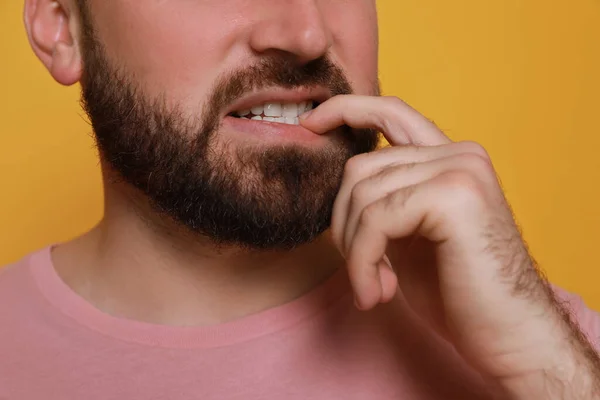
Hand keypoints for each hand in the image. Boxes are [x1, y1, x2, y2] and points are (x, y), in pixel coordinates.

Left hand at [300, 95, 599, 397]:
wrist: (510, 337)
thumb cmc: (458, 293)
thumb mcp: (410, 237)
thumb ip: (385, 201)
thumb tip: (337, 186)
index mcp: (449, 159)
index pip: (391, 113)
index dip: (346, 110)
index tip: (309, 125)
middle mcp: (458, 154)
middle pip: (361, 167)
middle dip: (344, 223)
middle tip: (361, 270)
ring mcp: (459, 169)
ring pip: (362, 194)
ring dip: (354, 251)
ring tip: (373, 287)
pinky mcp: (453, 195)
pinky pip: (375, 220)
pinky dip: (363, 262)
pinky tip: (376, 293)